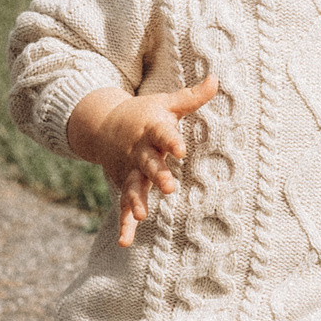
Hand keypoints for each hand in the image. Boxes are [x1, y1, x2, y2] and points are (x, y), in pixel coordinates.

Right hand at [68, 79, 219, 247]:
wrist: (102, 124)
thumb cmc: (144, 113)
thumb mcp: (166, 103)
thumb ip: (192, 97)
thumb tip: (218, 79)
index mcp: (152, 130)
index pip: (163, 134)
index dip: (172, 140)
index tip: (181, 148)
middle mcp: (139, 151)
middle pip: (148, 164)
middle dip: (157, 175)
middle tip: (169, 187)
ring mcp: (129, 170)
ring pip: (133, 187)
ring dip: (136, 201)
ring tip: (141, 214)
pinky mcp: (123, 185)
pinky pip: (123, 206)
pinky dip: (125, 223)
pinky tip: (125, 241)